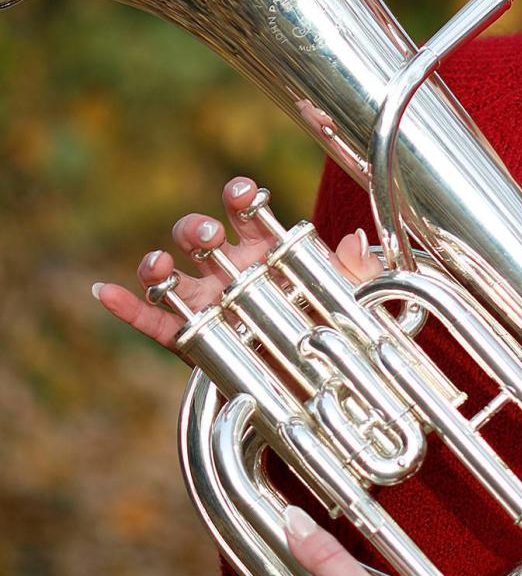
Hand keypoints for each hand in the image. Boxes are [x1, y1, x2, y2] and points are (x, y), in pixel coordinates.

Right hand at [92, 175, 380, 356]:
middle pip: (200, 236)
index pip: (247, 212)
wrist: (321, 380)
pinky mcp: (189, 336)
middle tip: (205, 234)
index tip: (243, 194)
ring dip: (157, 262)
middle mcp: (229, 268)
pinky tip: (106, 293)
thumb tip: (353, 242)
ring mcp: (206, 301)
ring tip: (158, 264)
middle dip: (195, 227)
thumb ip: (361, 271)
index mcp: (265, 249)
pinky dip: (126, 306)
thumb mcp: (359, 301)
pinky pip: (152, 320)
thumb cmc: (337, 328)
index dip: (240, 197)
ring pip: (170, 273)